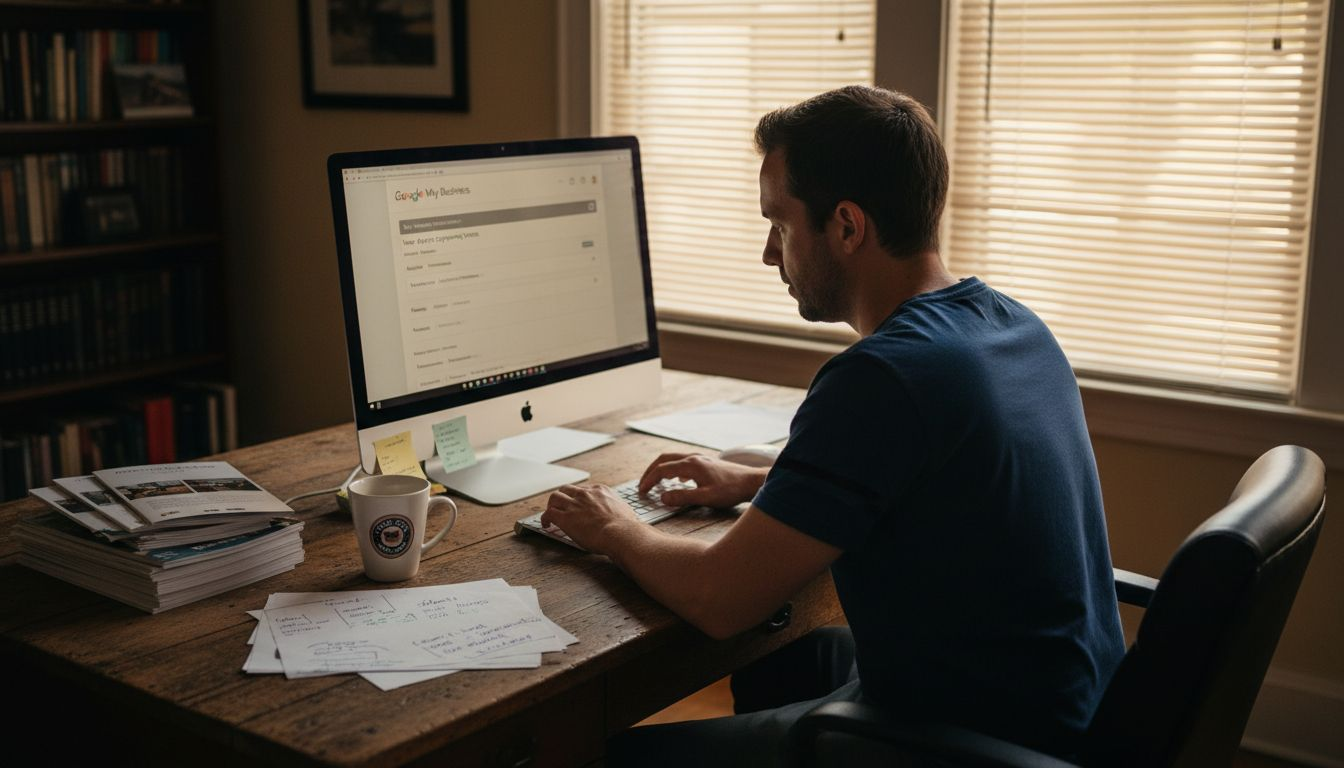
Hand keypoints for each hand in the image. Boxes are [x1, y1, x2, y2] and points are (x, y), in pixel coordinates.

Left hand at [540, 483, 639, 554]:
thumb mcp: (626, 510)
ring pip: (555, 497)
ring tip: (551, 513)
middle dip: (562, 497)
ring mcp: (574, 505)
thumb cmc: (626, 526)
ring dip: (552, 505)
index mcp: (600, 490)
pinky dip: (545, 518)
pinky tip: (547, 525)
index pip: (583, 489)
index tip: (577, 504)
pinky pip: (549, 513)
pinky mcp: (565, 518)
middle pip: (567, 489)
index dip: (578, 497)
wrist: (620, 532)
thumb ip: (620, 508)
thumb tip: (624, 513)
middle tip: (561, 506)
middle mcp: (585, 494)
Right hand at [637, 452, 768, 507]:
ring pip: (673, 459)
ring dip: (660, 469)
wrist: (752, 481)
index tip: (641, 492)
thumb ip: (682, 498)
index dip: (649, 480)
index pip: (661, 470)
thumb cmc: (731, 490)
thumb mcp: (706, 498)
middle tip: (642, 485)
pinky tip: (677, 480)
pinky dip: (673, 469)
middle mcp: (693, 458)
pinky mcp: (706, 462)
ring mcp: (700, 458)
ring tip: (654, 482)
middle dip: (650, 471)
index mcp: (691, 465)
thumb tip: (662, 497)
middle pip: (664, 459)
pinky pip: (683, 462)